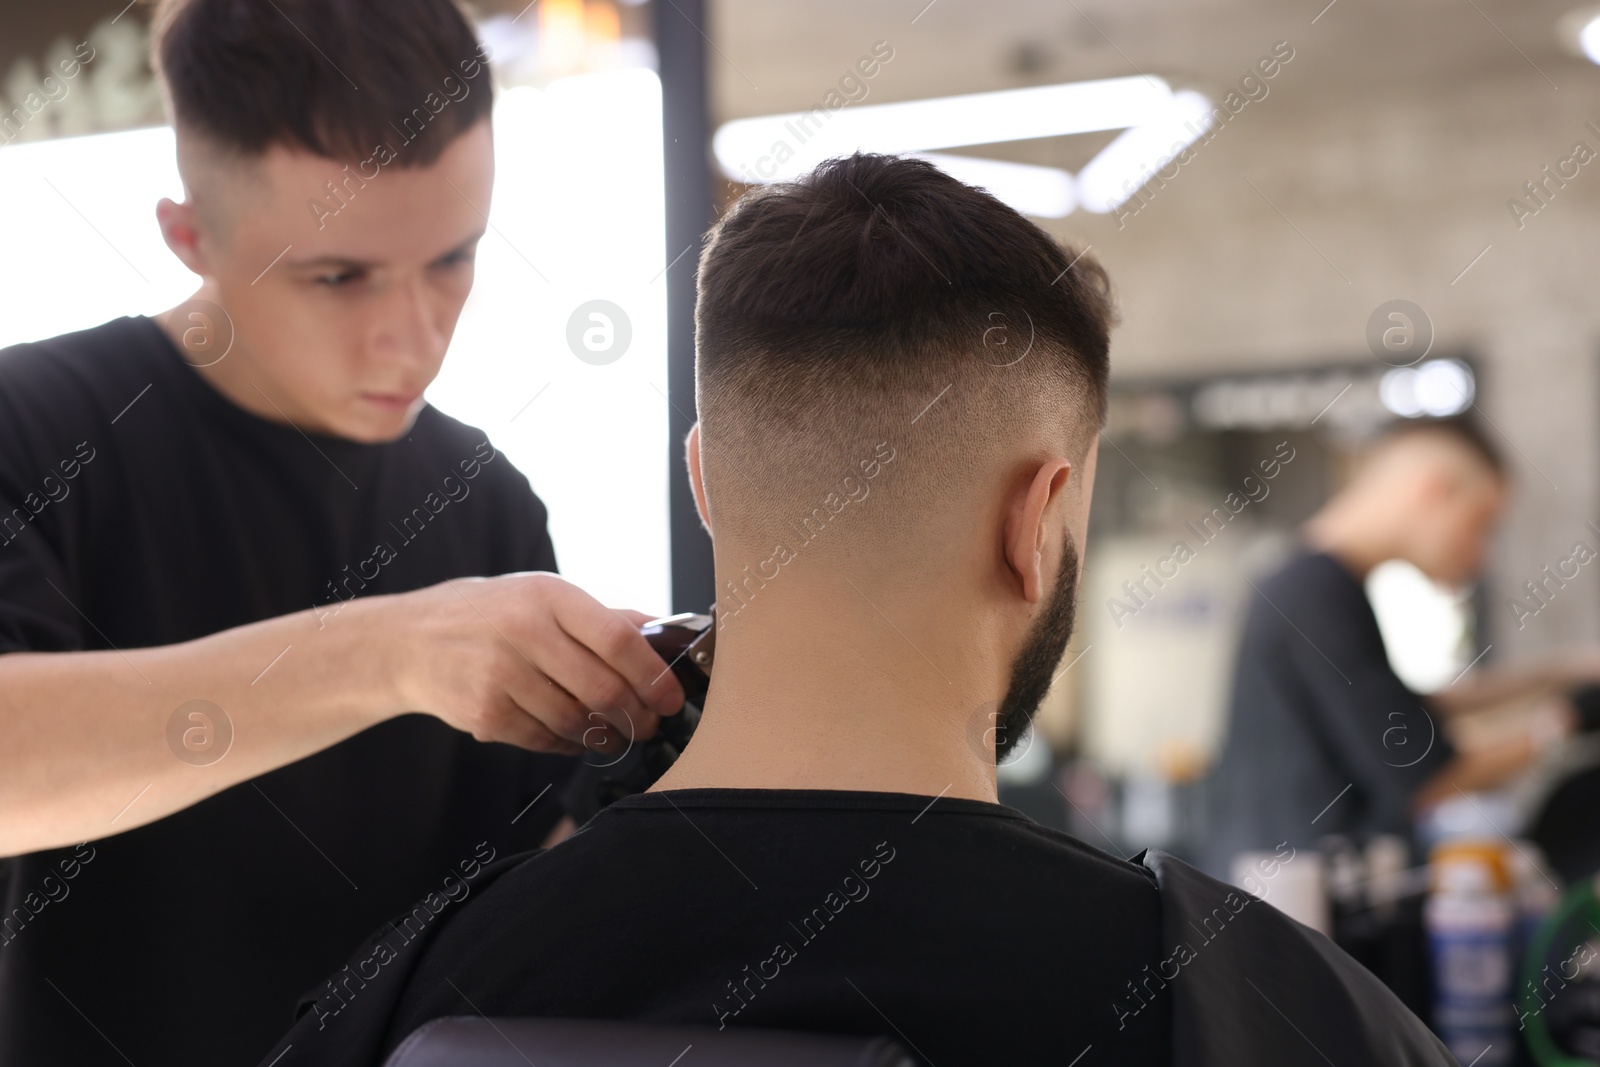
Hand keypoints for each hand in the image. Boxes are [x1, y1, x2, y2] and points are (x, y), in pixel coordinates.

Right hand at [384, 572, 684, 754]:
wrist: (410, 641)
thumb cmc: (489, 615)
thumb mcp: (541, 596)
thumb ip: (602, 617)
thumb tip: (663, 631)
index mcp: (548, 596)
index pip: (618, 637)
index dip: (653, 674)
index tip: (672, 697)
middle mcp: (524, 631)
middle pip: (603, 687)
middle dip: (638, 716)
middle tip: (650, 725)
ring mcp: (501, 674)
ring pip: (576, 721)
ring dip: (607, 736)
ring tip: (616, 735)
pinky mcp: (485, 713)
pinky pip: (545, 741)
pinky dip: (569, 746)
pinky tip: (575, 738)